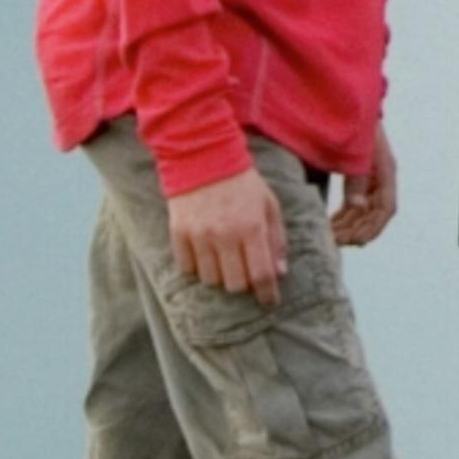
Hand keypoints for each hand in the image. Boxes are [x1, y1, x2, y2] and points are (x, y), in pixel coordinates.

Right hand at [168, 166, 288, 306]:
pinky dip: (197, 268)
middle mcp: (225, 235)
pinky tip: (205, 255)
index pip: (261, 274)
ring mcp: (199, 236)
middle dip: (244, 285)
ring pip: (211, 280)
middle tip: (245, 274)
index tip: (269, 301)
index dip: (267, 293)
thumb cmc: (243, 183)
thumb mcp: (269, 205)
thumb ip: (276, 239)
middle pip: (235, 284)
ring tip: (224, 261)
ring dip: (221, 277)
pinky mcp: (178, 234)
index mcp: (252, 227)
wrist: (204, 157)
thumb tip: (280, 272)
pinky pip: (187, 268)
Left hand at [333, 124, 397, 248]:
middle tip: (334, 241)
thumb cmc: (355, 122)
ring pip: (363, 211)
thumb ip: (357, 178)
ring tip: (329, 236)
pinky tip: (330, 223)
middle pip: (373, 214)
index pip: (385, 209)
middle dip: (356, 230)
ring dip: (348, 226)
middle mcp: (380, 178)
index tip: (355, 241)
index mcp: (385, 171)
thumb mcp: (357, 149)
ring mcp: (369, 177)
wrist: (349, 101)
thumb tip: (356, 207)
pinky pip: (354, 203)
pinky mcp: (357, 176)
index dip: (372, 228)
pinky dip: (343, 215)